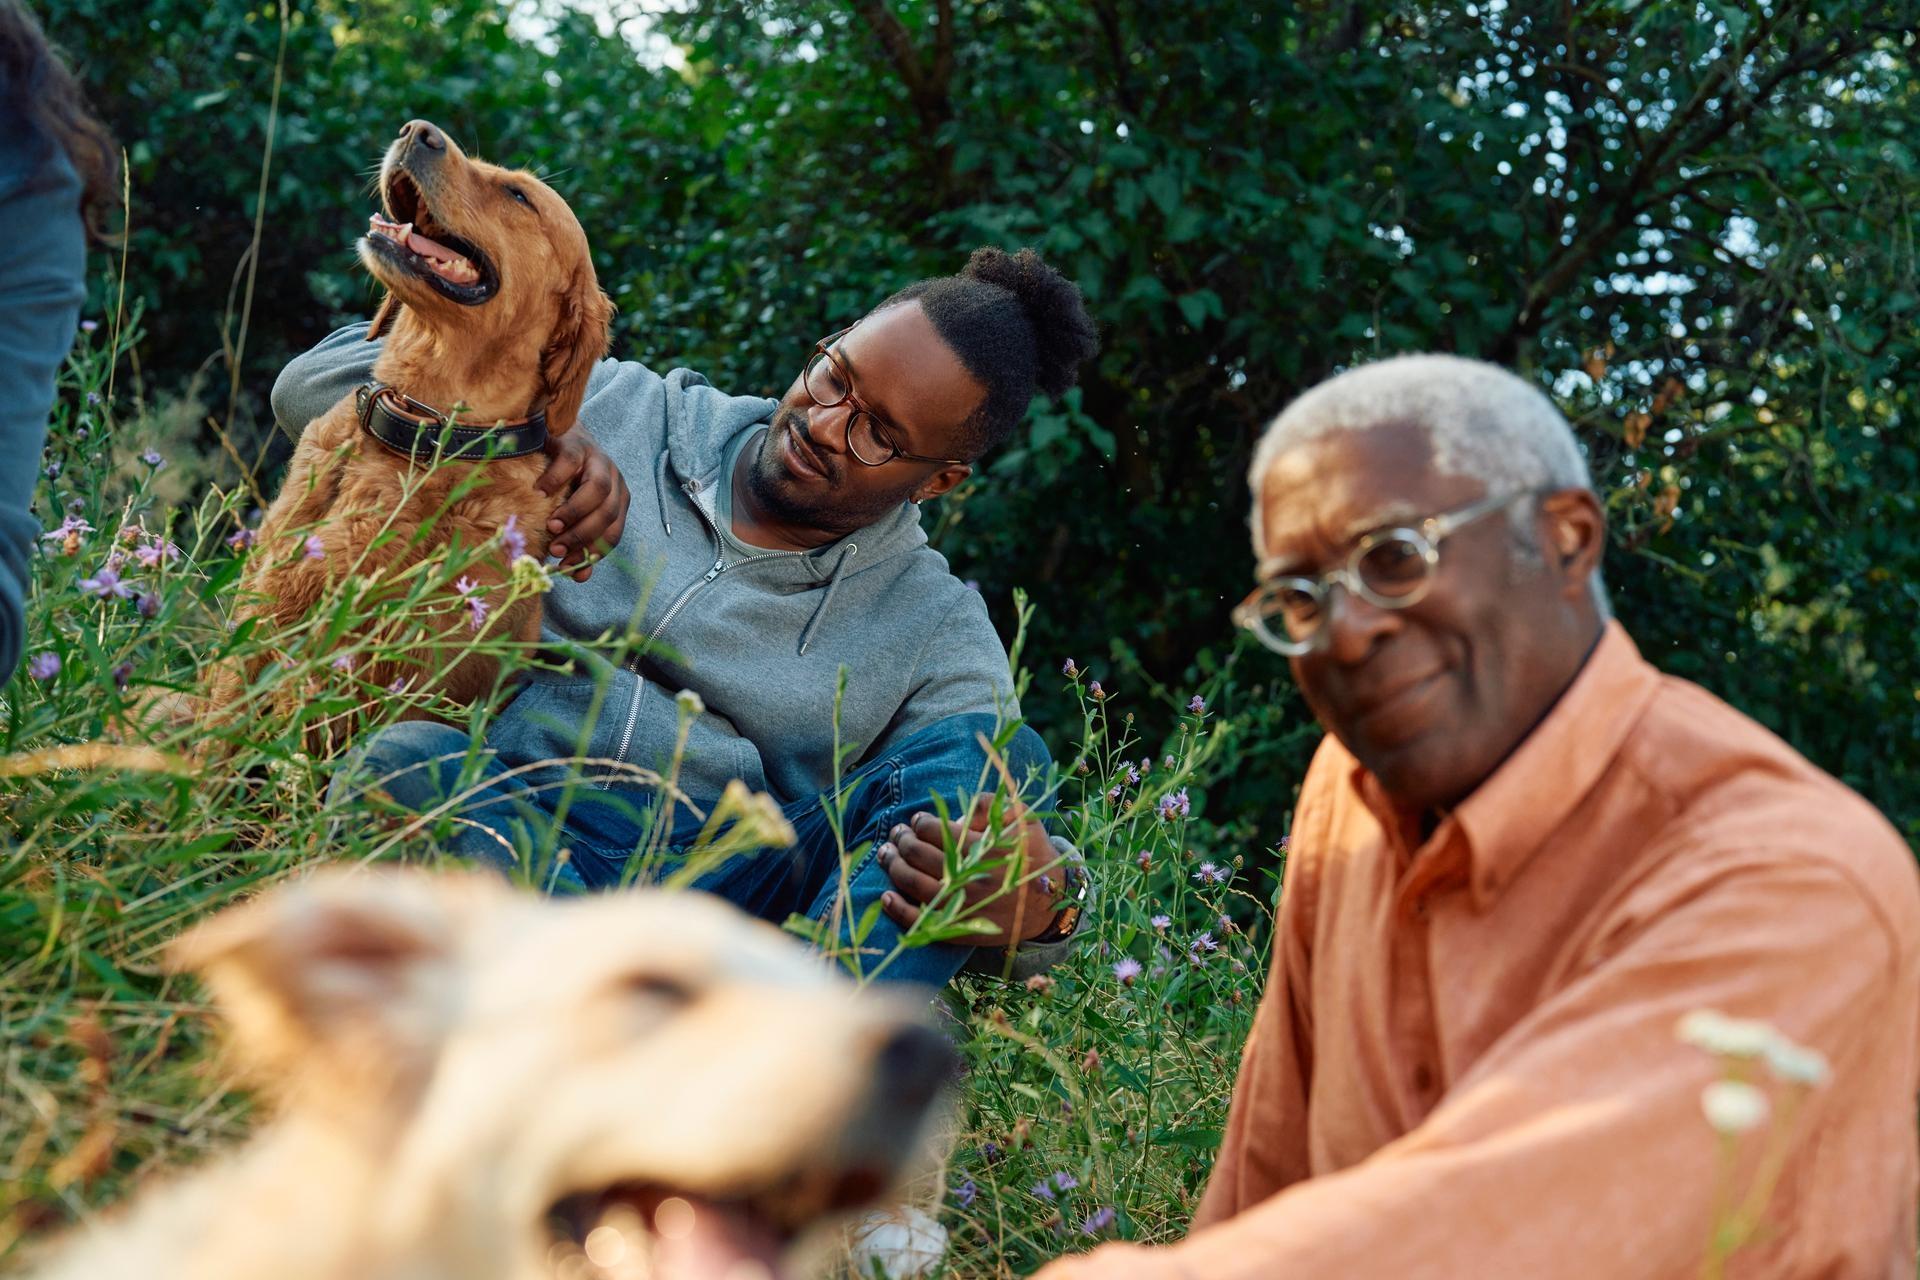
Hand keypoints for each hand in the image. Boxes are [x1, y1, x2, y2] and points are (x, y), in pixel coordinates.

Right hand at [537, 431, 628, 581]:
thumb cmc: (566, 481)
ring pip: (597, 490)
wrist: (558, 434)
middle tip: (555, 548)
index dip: (591, 553)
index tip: (566, 566)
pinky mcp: (577, 443)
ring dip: (574, 513)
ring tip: (551, 526)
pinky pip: (570, 464)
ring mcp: (598, 459)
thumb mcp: (575, 513)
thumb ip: (580, 543)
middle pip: (608, 513)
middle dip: (581, 536)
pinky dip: (555, 481)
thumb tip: (579, 577)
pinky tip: (538, 494)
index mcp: (618, 500)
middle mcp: (615, 480)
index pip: (613, 533)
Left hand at [878, 794, 1064, 948]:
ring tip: (886, 854)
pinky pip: (919, 920)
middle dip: (900, 840)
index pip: (934, 830)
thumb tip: (961, 807)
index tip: (917, 820)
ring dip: (892, 865)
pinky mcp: (957, 929)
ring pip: (911, 882)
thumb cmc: (1034, 855)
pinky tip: (885, 896)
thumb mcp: (1024, 819)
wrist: (1049, 903)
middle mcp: (967, 877)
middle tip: (897, 834)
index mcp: (981, 848)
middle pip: (916, 854)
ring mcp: (960, 905)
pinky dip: (897, 909)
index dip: (919, 823)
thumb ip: (993, 804)